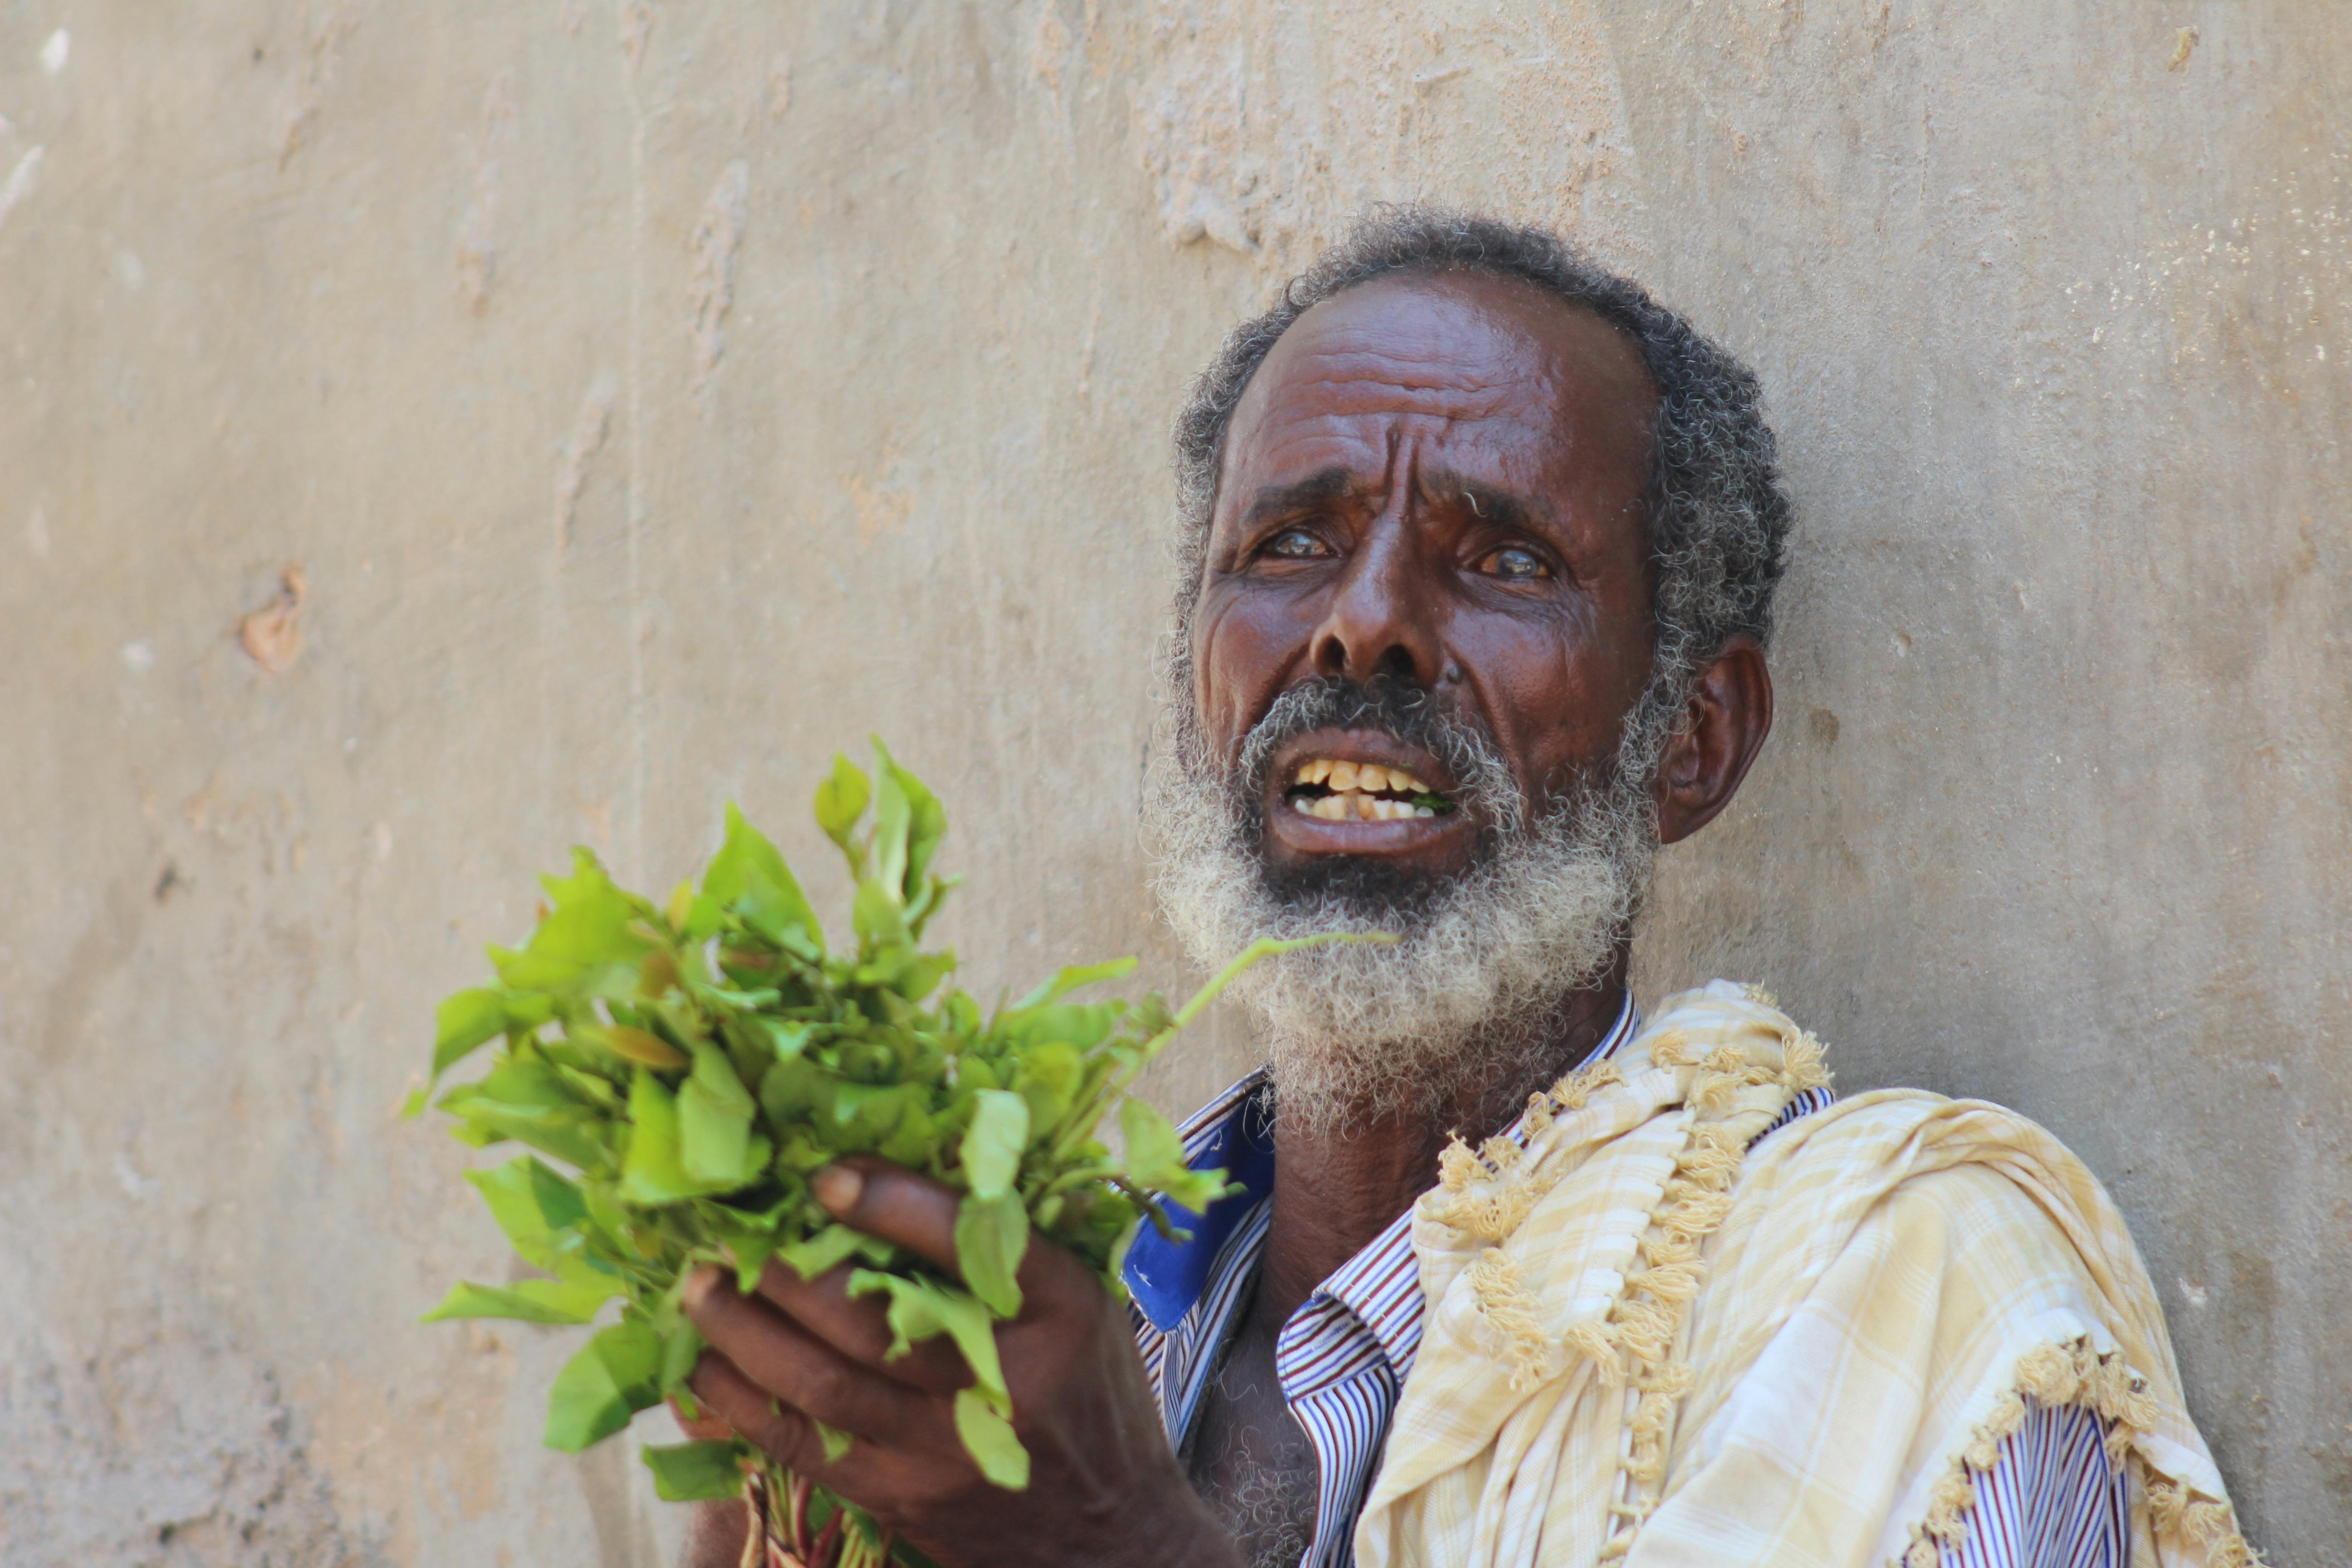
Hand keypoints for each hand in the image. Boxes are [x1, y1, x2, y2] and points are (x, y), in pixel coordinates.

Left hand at [681, 1157, 1240, 1567]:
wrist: (1107, 1532)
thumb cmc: (1084, 1390)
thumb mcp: (1077, 1302)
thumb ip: (1003, 1244)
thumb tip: (892, 1166)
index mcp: (1061, 1309)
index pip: (975, 1242)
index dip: (894, 1205)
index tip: (828, 1176)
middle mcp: (1004, 1380)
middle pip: (876, 1318)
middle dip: (790, 1271)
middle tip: (732, 1231)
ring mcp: (946, 1448)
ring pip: (822, 1384)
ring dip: (745, 1331)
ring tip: (699, 1286)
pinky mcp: (900, 1497)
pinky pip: (801, 1445)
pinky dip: (741, 1402)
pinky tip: (705, 1365)